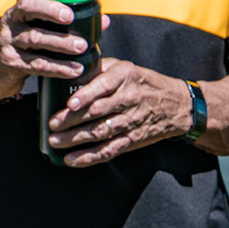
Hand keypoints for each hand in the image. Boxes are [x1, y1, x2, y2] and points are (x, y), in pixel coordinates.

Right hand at [0, 0, 94, 101]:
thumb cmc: (28, 46)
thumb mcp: (42, 29)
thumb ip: (69, 23)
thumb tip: (104, 21)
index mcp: (22, 8)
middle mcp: (12, 19)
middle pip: (27, 6)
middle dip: (50, 8)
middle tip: (70, 16)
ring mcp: (10, 40)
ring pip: (35, 37)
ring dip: (61, 42)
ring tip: (81, 46)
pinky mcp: (11, 62)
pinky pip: (37, 64)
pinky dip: (58, 67)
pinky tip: (74, 69)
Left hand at [46, 59, 189, 166]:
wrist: (176, 105)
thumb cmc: (144, 83)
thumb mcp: (125, 67)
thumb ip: (100, 68)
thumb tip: (70, 71)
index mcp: (125, 77)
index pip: (104, 87)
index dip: (86, 96)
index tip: (70, 104)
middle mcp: (128, 100)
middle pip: (97, 112)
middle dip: (72, 120)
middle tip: (52, 124)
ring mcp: (130, 122)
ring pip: (99, 133)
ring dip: (75, 139)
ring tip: (55, 141)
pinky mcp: (131, 140)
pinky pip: (108, 150)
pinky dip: (88, 157)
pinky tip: (71, 159)